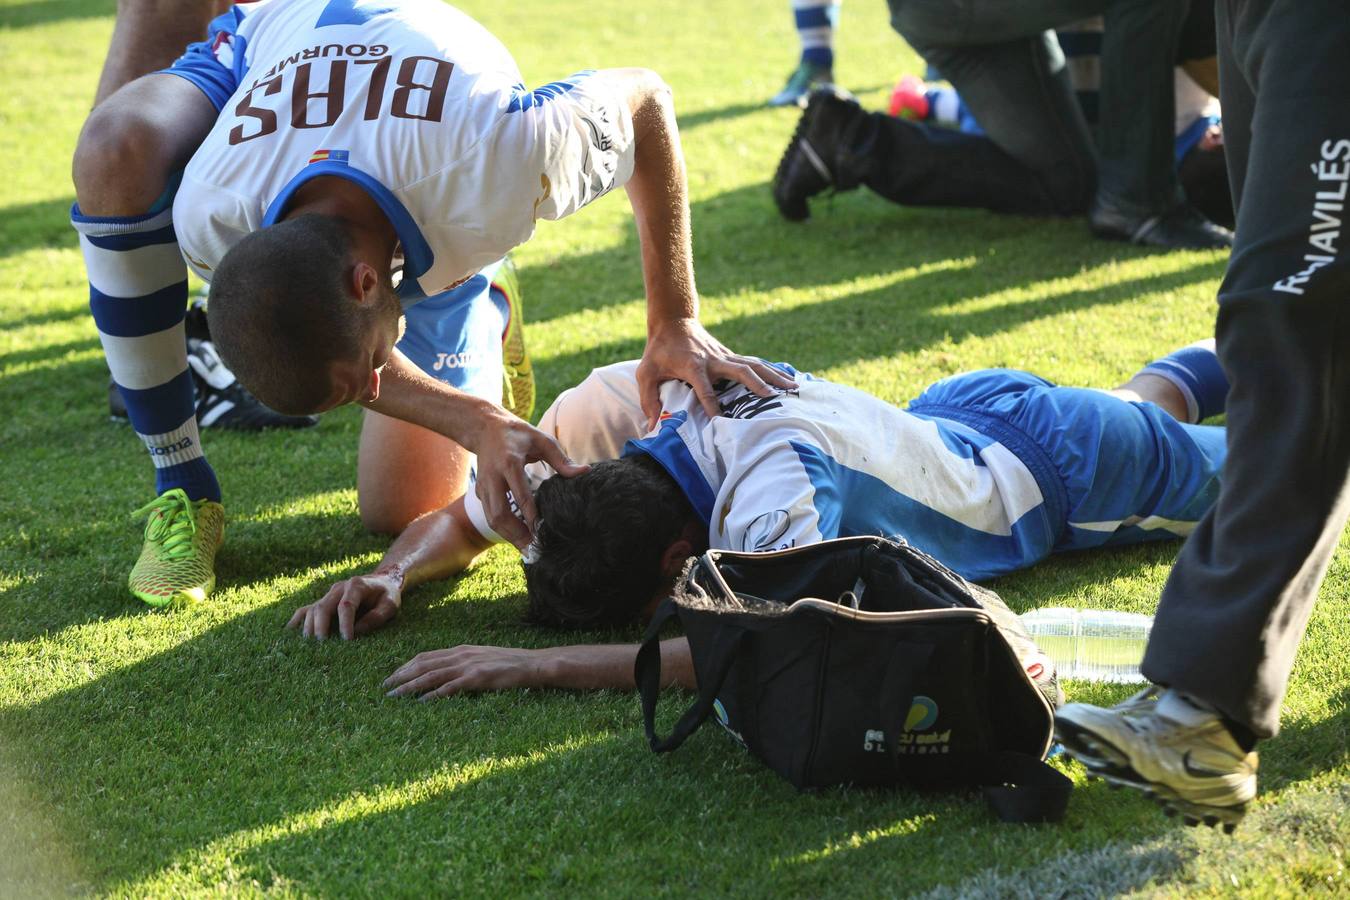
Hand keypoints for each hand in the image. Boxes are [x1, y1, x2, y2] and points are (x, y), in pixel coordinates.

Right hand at [286, 571, 402, 640]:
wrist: (383, 580)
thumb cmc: (387, 594)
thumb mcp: (390, 605)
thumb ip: (376, 617)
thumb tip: (356, 632)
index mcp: (357, 585)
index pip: (346, 605)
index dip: (345, 624)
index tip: (347, 640)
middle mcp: (339, 587)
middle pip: (324, 606)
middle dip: (322, 627)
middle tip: (323, 645)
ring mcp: (329, 593)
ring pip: (313, 608)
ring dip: (310, 626)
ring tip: (311, 644)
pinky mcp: (324, 600)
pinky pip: (307, 608)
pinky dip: (298, 619)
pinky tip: (289, 631)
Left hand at [383, 645, 544, 699]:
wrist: (532, 663)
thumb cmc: (508, 664)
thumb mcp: (482, 659)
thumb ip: (464, 664)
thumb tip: (446, 674)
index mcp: (460, 650)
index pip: (425, 656)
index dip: (406, 666)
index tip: (392, 677)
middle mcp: (461, 655)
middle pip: (423, 664)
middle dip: (401, 675)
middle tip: (385, 688)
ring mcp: (468, 666)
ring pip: (431, 675)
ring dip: (410, 686)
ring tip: (394, 696)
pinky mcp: (477, 678)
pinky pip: (450, 687)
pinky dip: (433, 695)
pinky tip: (421, 702)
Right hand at [473, 409, 587, 548]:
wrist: (485, 428)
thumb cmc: (518, 435)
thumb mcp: (542, 440)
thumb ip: (561, 459)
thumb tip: (584, 472)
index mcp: (509, 463)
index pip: (519, 494)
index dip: (529, 515)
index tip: (542, 531)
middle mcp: (493, 477)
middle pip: (499, 513)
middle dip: (516, 534)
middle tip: (534, 550)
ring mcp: (484, 487)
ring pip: (492, 519)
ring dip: (509, 537)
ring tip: (528, 550)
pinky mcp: (480, 493)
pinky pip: (491, 516)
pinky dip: (504, 530)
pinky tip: (520, 539)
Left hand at [636, 318, 796, 427]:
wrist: (673, 321)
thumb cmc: (659, 351)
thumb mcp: (646, 373)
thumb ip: (649, 400)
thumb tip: (653, 427)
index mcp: (693, 366)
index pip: (704, 389)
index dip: (711, 404)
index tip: (720, 421)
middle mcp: (714, 360)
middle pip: (740, 371)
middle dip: (757, 384)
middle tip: (773, 397)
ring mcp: (725, 356)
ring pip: (754, 365)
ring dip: (773, 375)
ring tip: (793, 387)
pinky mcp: (731, 356)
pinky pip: (754, 363)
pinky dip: (772, 371)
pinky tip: (788, 378)